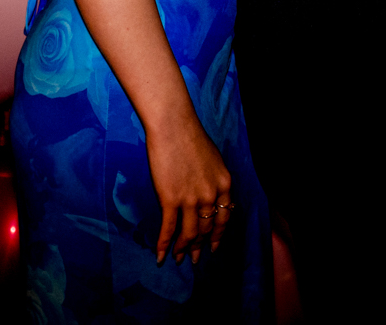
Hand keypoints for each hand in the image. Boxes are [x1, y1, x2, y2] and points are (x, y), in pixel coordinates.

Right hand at [147, 118, 234, 263]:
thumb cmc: (191, 136)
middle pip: (206, 228)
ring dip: (183, 249)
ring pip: (189, 233)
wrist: (173, 125)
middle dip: (200, 246)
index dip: (218, 235)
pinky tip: (161, 256)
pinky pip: (168, 229)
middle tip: (196, 258)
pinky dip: (164, 245)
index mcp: (224, 185)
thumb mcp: (214, 159)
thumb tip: (210, 194)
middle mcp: (211, 196)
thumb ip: (214, 179)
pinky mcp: (170, 200)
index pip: (224, 218)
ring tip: (179, 259)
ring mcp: (191, 200)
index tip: (214, 246)